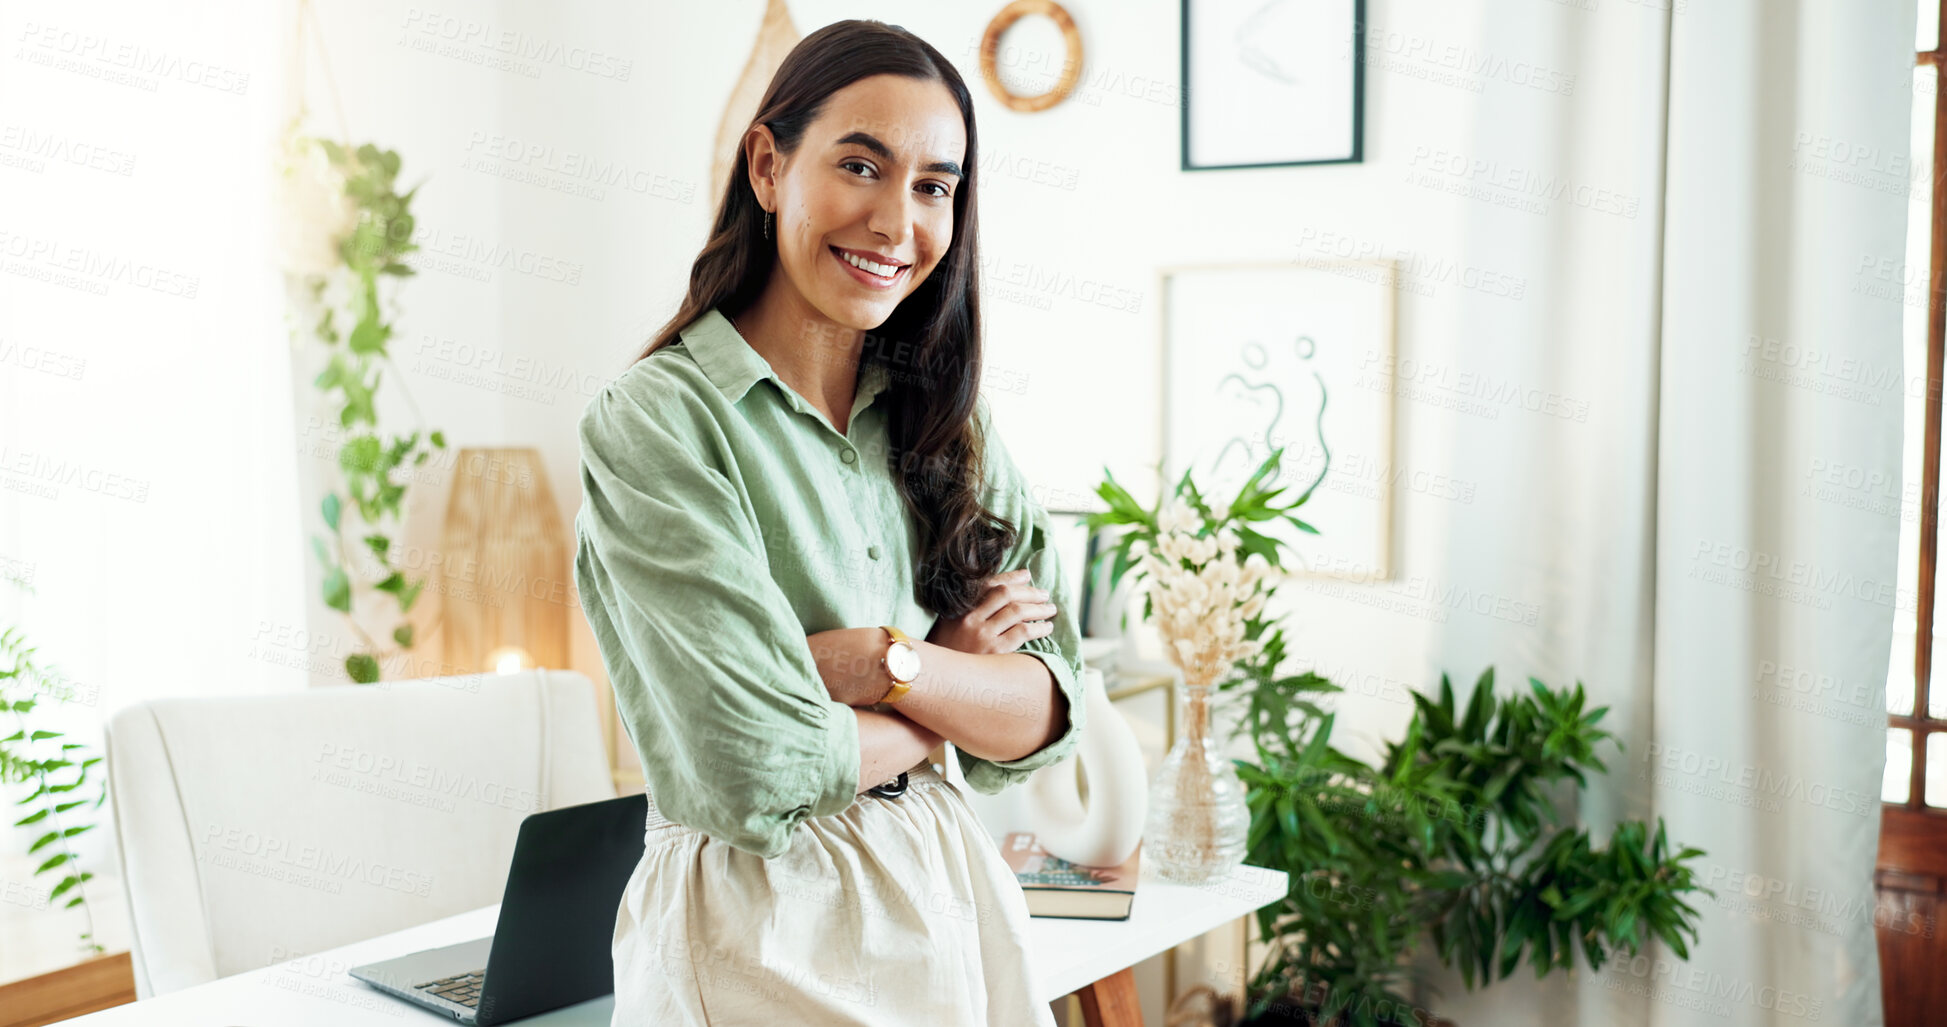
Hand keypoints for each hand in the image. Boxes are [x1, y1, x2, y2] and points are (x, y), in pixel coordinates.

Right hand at [926, 569, 1056, 654]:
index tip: (1027, 575)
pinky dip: (1038, 628)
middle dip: (1030, 592)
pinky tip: (1046, 628)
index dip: (1011, 578)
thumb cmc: (946, 655)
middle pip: (1007, 595)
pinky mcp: (994, 652)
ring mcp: (982, 635)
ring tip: (1050, 609)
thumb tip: (998, 597)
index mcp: (960, 608)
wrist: (938, 680)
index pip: (989, 584)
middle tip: (1044, 594)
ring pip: (1017, 612)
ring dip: (1038, 609)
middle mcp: (970, 618)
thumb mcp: (948, 627)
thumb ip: (968, 611)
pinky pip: (1022, 632)